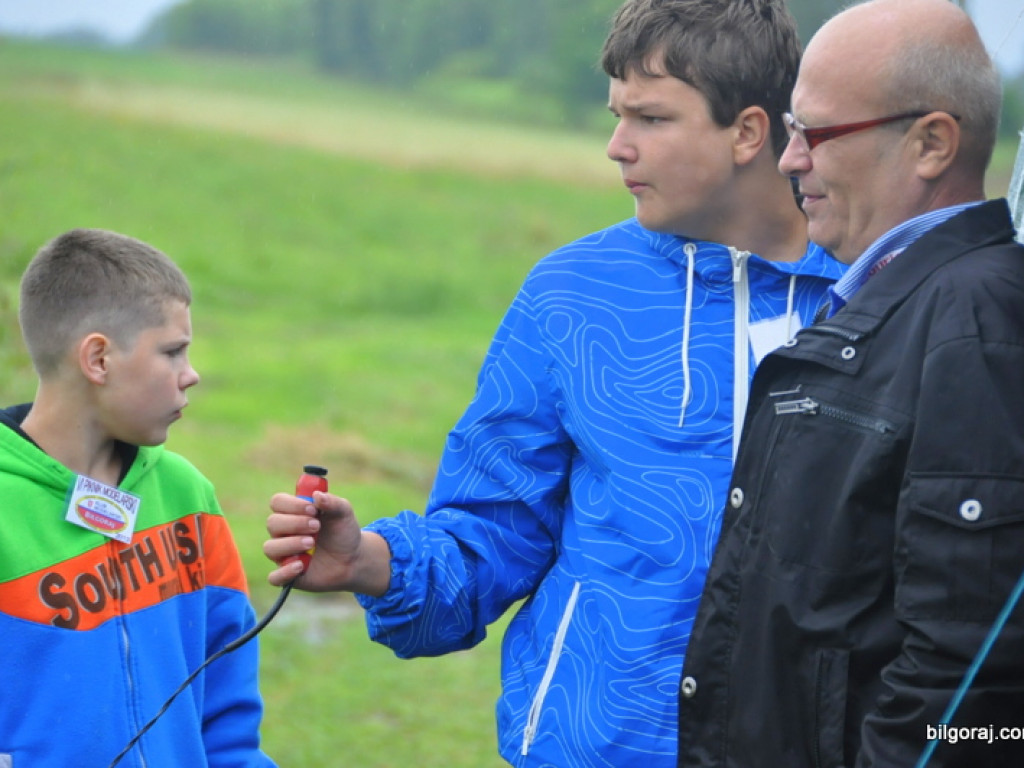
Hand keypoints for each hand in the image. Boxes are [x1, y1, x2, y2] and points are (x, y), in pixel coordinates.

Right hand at [263, 491, 389, 595]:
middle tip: (317, 526)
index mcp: (293, 513)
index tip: (313, 509)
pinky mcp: (288, 575)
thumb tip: (317, 495)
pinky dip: (285, 572)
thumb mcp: (344, 513)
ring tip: (311, 543)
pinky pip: (274, 577)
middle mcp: (284, 532)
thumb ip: (332, 502)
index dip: (292, 504)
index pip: (277, 502)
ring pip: (270, 548)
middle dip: (294, 523)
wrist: (353, 560)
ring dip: (290, 544)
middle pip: (272, 523)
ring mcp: (283, 554)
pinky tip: (301, 566)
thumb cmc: (343, 532)